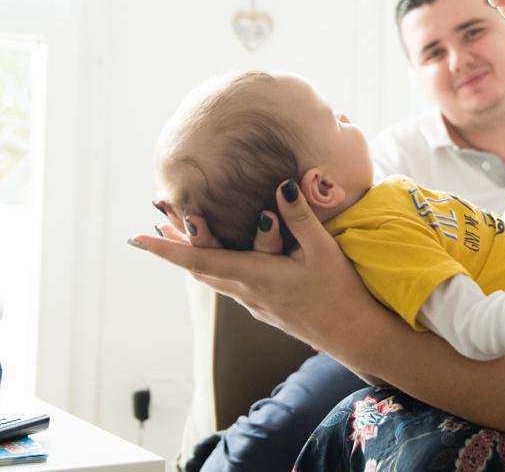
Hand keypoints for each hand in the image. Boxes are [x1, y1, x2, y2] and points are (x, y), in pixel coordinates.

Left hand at [135, 181, 384, 359]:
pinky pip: (230, 284)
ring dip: (194, 258)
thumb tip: (282, 184)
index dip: (166, 249)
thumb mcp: (323, 249)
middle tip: (155, 225)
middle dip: (174, 248)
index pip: (198, 260)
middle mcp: (247, 292)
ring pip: (214, 278)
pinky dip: (216, 266)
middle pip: (199, 269)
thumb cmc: (340, 291)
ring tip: (182, 236)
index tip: (136, 238)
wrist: (353, 334)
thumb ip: (300, 217)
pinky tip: (225, 258)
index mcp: (254, 275)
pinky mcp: (267, 308)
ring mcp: (256, 303)